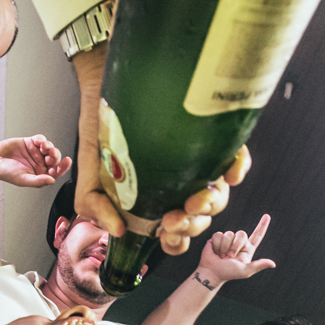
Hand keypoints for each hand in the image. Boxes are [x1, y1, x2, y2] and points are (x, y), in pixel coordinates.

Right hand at [0, 135, 71, 187]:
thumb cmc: (8, 173)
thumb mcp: (23, 179)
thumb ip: (38, 181)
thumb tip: (52, 180)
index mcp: (41, 174)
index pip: (56, 171)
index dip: (63, 166)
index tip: (67, 161)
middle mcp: (41, 163)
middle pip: (54, 158)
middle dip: (55, 155)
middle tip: (51, 153)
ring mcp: (36, 152)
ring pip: (49, 147)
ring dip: (49, 146)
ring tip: (44, 147)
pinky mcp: (30, 142)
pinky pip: (40, 139)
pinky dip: (41, 139)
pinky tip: (37, 142)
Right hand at [70, 40, 252, 252]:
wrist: (105, 84)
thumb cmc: (100, 128)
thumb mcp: (87, 171)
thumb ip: (93, 204)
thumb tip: (117, 230)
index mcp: (155, 199)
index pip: (176, 232)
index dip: (175, 240)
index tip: (164, 234)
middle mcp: (179, 184)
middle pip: (200, 218)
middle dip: (191, 224)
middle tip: (174, 217)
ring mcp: (197, 162)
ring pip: (219, 196)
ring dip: (211, 204)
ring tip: (195, 198)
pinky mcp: (211, 138)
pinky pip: (235, 159)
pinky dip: (237, 169)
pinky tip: (229, 174)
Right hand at [197, 214, 274, 285]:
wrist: (211, 273)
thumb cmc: (228, 273)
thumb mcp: (245, 271)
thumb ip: (258, 266)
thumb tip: (273, 264)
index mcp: (247, 249)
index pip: (257, 236)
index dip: (262, 226)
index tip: (267, 216)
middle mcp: (238, 243)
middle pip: (242, 234)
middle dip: (235, 246)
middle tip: (229, 257)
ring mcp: (227, 240)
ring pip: (229, 234)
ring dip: (224, 247)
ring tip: (221, 256)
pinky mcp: (216, 238)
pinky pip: (218, 235)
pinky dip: (216, 245)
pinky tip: (215, 252)